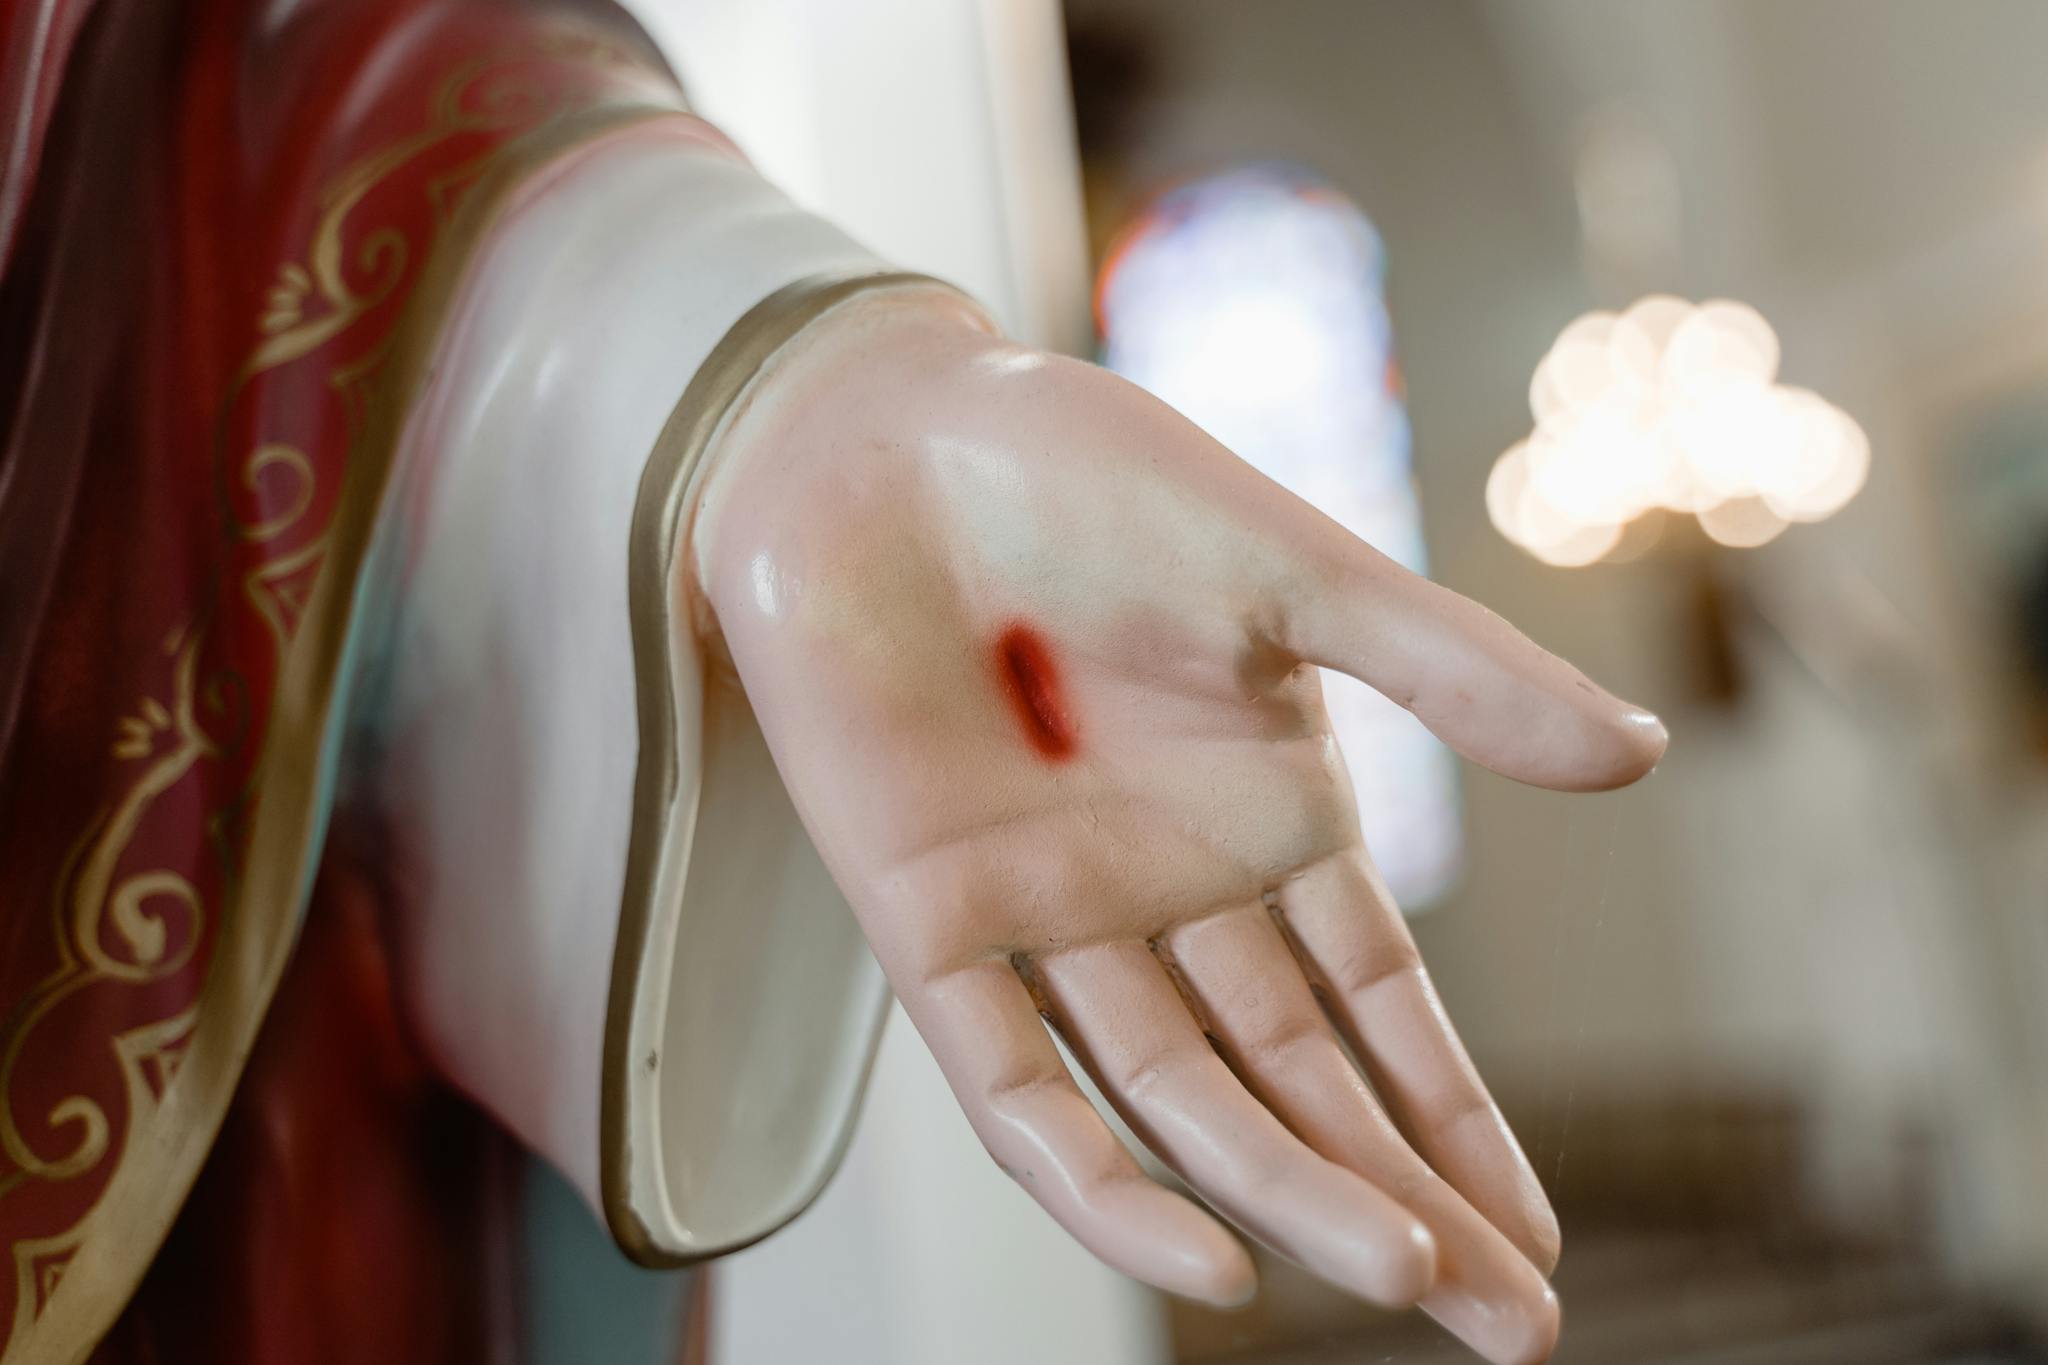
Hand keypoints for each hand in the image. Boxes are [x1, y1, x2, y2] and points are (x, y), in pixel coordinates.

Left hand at [690, 289, 1664, 1364]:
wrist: (878, 433)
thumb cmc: (1082, 470)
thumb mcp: (1296, 572)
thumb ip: (1455, 669)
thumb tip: (1644, 756)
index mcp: (1263, 811)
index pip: (1378, 1004)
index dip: (1453, 1119)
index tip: (1540, 1239)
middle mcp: (1166, 885)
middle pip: (1297, 1081)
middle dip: (1402, 1197)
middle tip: (1513, 1324)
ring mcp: (1052, 914)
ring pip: (1182, 1099)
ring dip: (1291, 1191)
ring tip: (1408, 1275)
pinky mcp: (932, 927)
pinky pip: (1017, 1086)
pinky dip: (1099, 1182)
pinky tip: (1207, 1260)